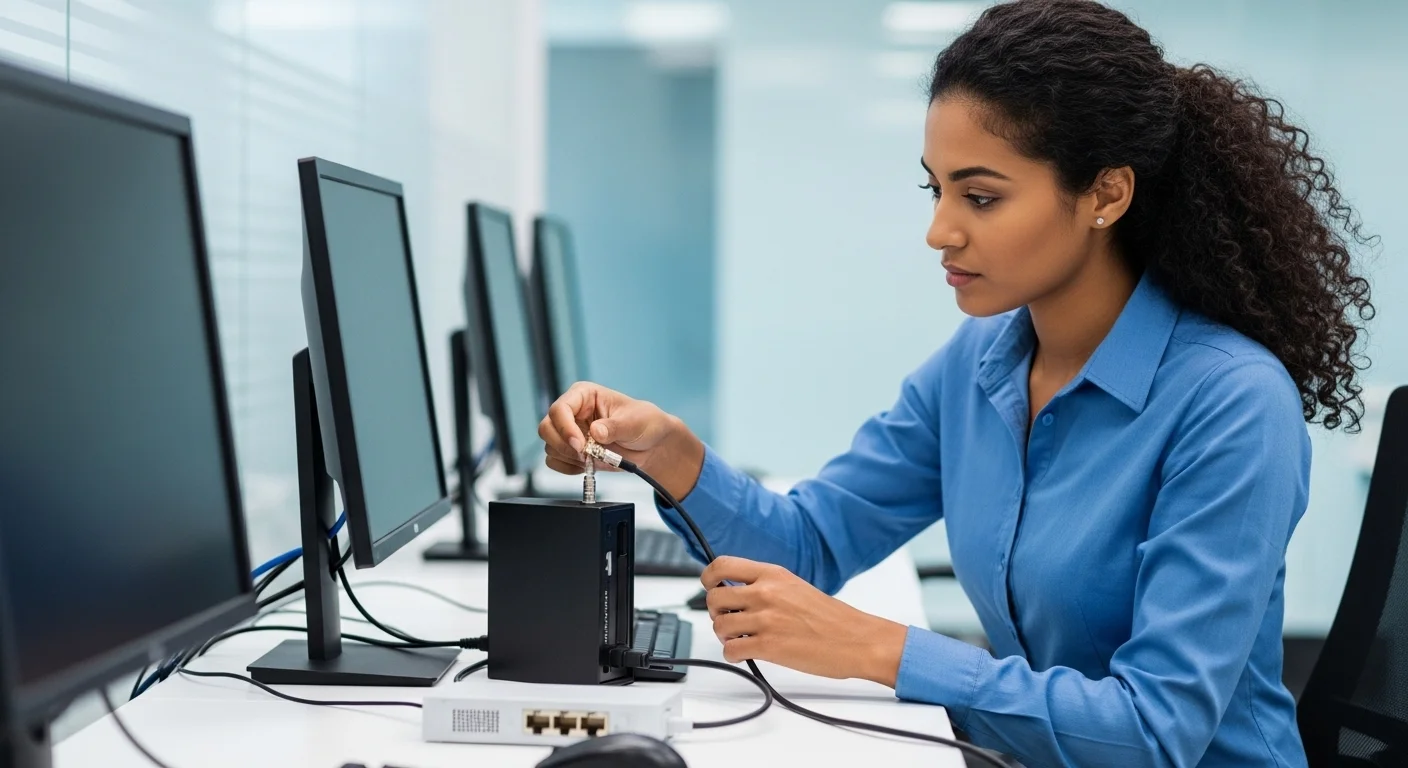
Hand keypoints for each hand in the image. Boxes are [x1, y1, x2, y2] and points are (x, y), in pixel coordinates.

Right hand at [537, 382, 704, 499]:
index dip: (565, 428)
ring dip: (570, 457)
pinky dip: (569, 468)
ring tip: (594, 457)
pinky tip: (588, 465)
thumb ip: (614, 427)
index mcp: (584, 395)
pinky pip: (555, 462)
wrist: (651, 446)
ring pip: (550, 446)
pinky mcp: (571, 451)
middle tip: (585, 454)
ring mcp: (569, 432)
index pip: (560, 409)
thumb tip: (595, 432)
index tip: (580, 444)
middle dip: (563, 445)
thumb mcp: (634, 422)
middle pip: (547, 427)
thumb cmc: (644, 423)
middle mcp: (572, 412)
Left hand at [700, 556, 908, 686]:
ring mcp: (766, 619)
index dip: (708, 578)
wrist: (856, 639)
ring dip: (725, 636)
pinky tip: (746, 653)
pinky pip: (730, 650)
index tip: (710, 587)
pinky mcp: (768, 646)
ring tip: (741, 639)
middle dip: (716, 613)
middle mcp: (766, 593)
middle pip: (714, 598)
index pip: (722, 566)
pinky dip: (733, 654)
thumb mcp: (795, 586)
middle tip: (729, 620)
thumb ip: (765, 586)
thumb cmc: (831, 617)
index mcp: (773, 574)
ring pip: (720, 626)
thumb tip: (736, 594)